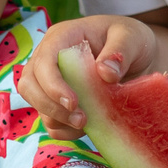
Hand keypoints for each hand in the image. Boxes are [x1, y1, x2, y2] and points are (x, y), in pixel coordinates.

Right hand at [18, 14, 157, 136]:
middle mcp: (49, 57)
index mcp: (62, 36)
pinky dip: (62, 130)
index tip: (74, 103)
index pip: (44, 61)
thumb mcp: (132, 38)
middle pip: (29, 84)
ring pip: (36, 103)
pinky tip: (84, 129)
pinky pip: (49, 120)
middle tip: (80, 119)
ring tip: (86, 124)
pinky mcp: (58, 100)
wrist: (138, 55)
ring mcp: (50, 80)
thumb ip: (120, 51)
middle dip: (50, 106)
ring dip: (57, 119)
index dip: (52, 84)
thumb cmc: (131, 40)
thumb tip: (104, 72)